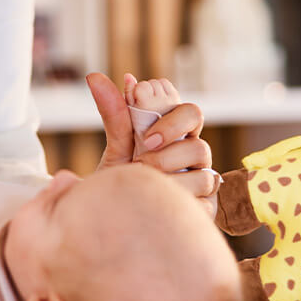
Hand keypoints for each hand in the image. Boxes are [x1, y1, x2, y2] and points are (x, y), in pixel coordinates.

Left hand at [86, 72, 217, 200]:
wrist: (116, 223)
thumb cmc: (121, 183)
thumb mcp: (117, 149)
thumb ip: (114, 116)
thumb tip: (95, 77)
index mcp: (178, 136)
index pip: (188, 112)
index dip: (170, 112)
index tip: (143, 118)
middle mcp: (193, 157)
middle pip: (201, 139)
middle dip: (172, 140)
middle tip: (144, 152)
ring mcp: (202, 182)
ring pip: (203, 171)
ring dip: (171, 174)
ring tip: (143, 182)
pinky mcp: (205, 209)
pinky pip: (204, 201)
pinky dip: (178, 199)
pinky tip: (157, 201)